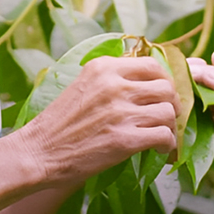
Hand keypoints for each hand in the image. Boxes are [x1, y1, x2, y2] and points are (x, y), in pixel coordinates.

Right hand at [20, 56, 179, 186]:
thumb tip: (145, 78)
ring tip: (161, 134)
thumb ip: (110, 78)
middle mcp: (113, 85)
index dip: (164, 80)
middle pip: (166, 87)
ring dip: (170, 126)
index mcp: (102, 67)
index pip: (151, 64)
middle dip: (171, 103)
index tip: (161, 94)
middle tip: (165, 115)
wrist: (42, 149)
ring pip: (168, 112)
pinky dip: (167, 145)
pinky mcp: (124, 140)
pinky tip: (157, 149)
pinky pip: (165, 137)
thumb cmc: (61, 120)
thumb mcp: (83, 84)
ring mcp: (120, 112)